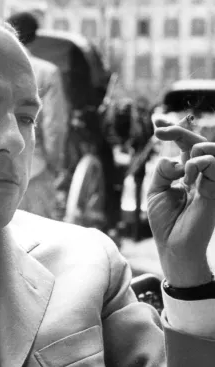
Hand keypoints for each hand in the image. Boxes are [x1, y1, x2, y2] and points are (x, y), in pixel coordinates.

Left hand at [148, 120, 214, 286]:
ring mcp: (209, 181)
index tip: (156, 121)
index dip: (172, 129)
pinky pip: (214, 166)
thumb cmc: (165, 221)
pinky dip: (198, 163)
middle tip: (159, 131)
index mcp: (185, 172)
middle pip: (196, 142)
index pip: (183, 144)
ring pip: (211, 149)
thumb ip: (162, 170)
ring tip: (181, 167)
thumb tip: (174, 159)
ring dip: (193, 147)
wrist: (173, 245)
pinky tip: (187, 176)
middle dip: (179, 130)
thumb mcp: (156, 190)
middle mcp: (200, 174)